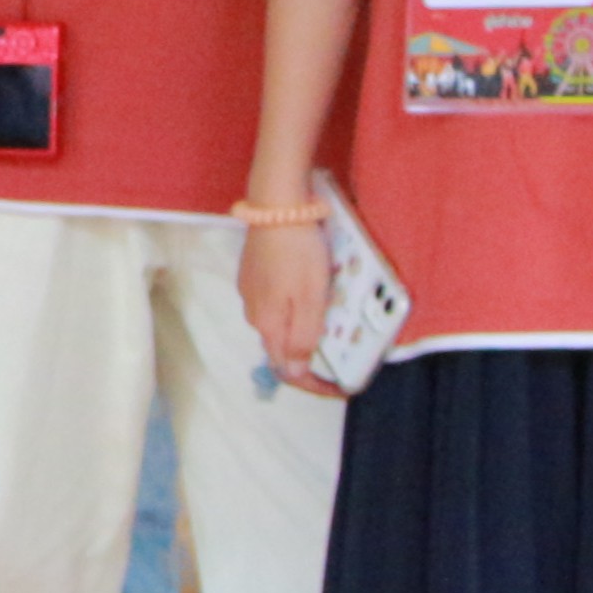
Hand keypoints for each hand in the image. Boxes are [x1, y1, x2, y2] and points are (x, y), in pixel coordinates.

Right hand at [239, 220, 334, 388]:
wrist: (275, 207)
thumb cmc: (298, 254)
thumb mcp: (310, 299)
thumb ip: (303, 338)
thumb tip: (295, 371)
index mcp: (268, 324)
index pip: (287, 370)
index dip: (313, 385)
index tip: (339, 385)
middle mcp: (254, 313)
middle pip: (282, 347)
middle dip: (310, 354)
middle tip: (342, 349)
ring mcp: (250, 291)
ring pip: (279, 323)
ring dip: (302, 327)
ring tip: (330, 316)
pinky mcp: (252, 273)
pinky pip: (275, 302)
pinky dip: (293, 306)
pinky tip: (307, 290)